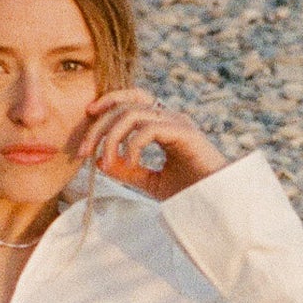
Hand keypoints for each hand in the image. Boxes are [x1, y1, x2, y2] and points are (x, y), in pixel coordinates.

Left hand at [75, 88, 226, 201]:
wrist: (219, 203)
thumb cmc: (191, 192)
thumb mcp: (151, 182)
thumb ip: (128, 170)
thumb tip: (100, 162)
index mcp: (163, 124)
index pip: (132, 99)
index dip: (109, 100)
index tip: (88, 116)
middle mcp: (170, 118)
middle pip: (125, 105)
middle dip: (99, 126)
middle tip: (83, 151)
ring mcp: (178, 123)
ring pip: (133, 114)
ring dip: (112, 137)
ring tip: (108, 162)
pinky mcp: (184, 133)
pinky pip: (149, 128)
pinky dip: (132, 145)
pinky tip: (131, 163)